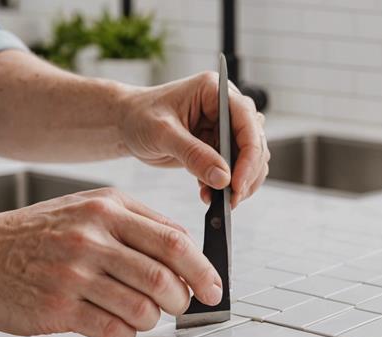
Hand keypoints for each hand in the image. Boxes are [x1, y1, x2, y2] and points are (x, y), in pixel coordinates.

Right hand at [0, 188, 218, 336]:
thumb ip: (137, 222)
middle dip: (184, 300)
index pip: (175, 240)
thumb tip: (188, 248)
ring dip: (154, 319)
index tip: (213, 288)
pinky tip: (118, 326)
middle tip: (182, 306)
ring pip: (144, 309)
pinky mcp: (58, 308)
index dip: (203, 269)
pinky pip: (114, 331)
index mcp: (107, 210)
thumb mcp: (87, 208)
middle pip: (164, 278)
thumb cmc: (36, 235)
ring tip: (145, 315)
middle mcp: (92, 238)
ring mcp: (74, 274)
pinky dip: (127, 334)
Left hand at [119, 72, 269, 208]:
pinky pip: (235, 169)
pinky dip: (226, 185)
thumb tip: (223, 178)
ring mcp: (225, 127)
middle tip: (231, 199)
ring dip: (239, 182)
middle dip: (246, 174)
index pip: (247, 122)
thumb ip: (193, 155)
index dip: (249, 155)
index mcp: (215, 91)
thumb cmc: (139, 117)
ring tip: (217, 199)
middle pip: (255, 142)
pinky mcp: (220, 145)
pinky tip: (208, 194)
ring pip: (250, 158)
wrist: (126, 124)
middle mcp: (226, 107)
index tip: (237, 184)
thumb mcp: (162, 134)